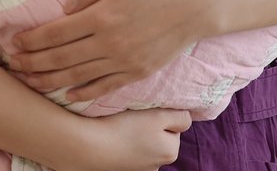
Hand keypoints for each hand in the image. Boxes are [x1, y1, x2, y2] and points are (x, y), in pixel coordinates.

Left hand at [9, 0, 214, 99]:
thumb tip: (64, 9)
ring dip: (48, 80)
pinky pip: (103, 87)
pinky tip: (67, 95)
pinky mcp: (135, 73)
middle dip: (32, 62)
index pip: (56, 32)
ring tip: (28, 82)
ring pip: (76, 76)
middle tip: (12, 65)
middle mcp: (108, 42)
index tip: (15, 42)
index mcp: (102, 16)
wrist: (195, 7)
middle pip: (60, 57)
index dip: (32, 40)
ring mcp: (122, 61)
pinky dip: (82, 93)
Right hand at [52, 108, 189, 170]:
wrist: (89, 146)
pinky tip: (114, 137)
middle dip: (151, 126)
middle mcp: (158, 166)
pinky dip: (124, 143)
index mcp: (170, 152)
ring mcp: (139, 169)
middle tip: (135, 118)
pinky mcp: (122, 168)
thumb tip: (187, 118)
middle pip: (160, 135)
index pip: (176, 125)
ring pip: (144, 143)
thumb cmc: (125, 128)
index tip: (148, 112)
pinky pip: (129, 150)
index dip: (163, 114)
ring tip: (122, 127)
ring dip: (137, 134)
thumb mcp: (158, 116)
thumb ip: (180, 117)